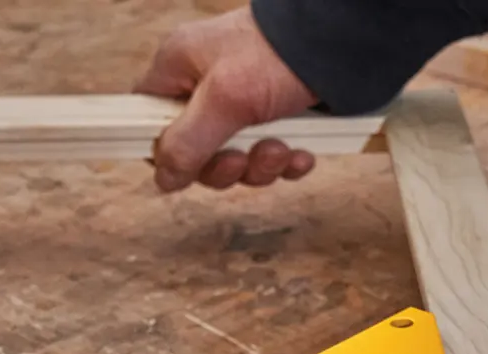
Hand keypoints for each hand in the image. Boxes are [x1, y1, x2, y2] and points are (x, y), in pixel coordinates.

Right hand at [135, 8, 318, 191]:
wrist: (341, 42)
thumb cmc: (277, 54)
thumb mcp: (225, 100)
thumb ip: (188, 143)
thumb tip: (163, 177)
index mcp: (179, 69)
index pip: (146, 119)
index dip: (163, 150)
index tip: (187, 167)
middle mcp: (205, 86)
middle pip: (194, 151)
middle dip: (223, 166)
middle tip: (242, 158)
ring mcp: (240, 102)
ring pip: (234, 158)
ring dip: (259, 165)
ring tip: (282, 150)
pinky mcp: (273, 115)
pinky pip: (266, 154)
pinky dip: (284, 161)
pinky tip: (301, 154)